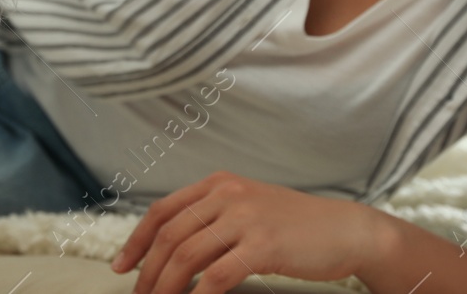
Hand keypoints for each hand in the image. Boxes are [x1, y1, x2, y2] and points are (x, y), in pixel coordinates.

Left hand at [112, 172, 388, 293]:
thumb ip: (214, 218)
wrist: (345, 229)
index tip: (121, 267)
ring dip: (165, 288)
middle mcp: (228, 194)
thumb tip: (174, 250)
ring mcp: (245, 218)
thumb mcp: (250, 208)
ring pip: (186, 256)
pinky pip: (217, 277)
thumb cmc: (297, 225)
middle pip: (169, 236)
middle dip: (147, 271)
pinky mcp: (263, 245)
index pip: (163, 210)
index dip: (136, 241)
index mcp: (219, 183)